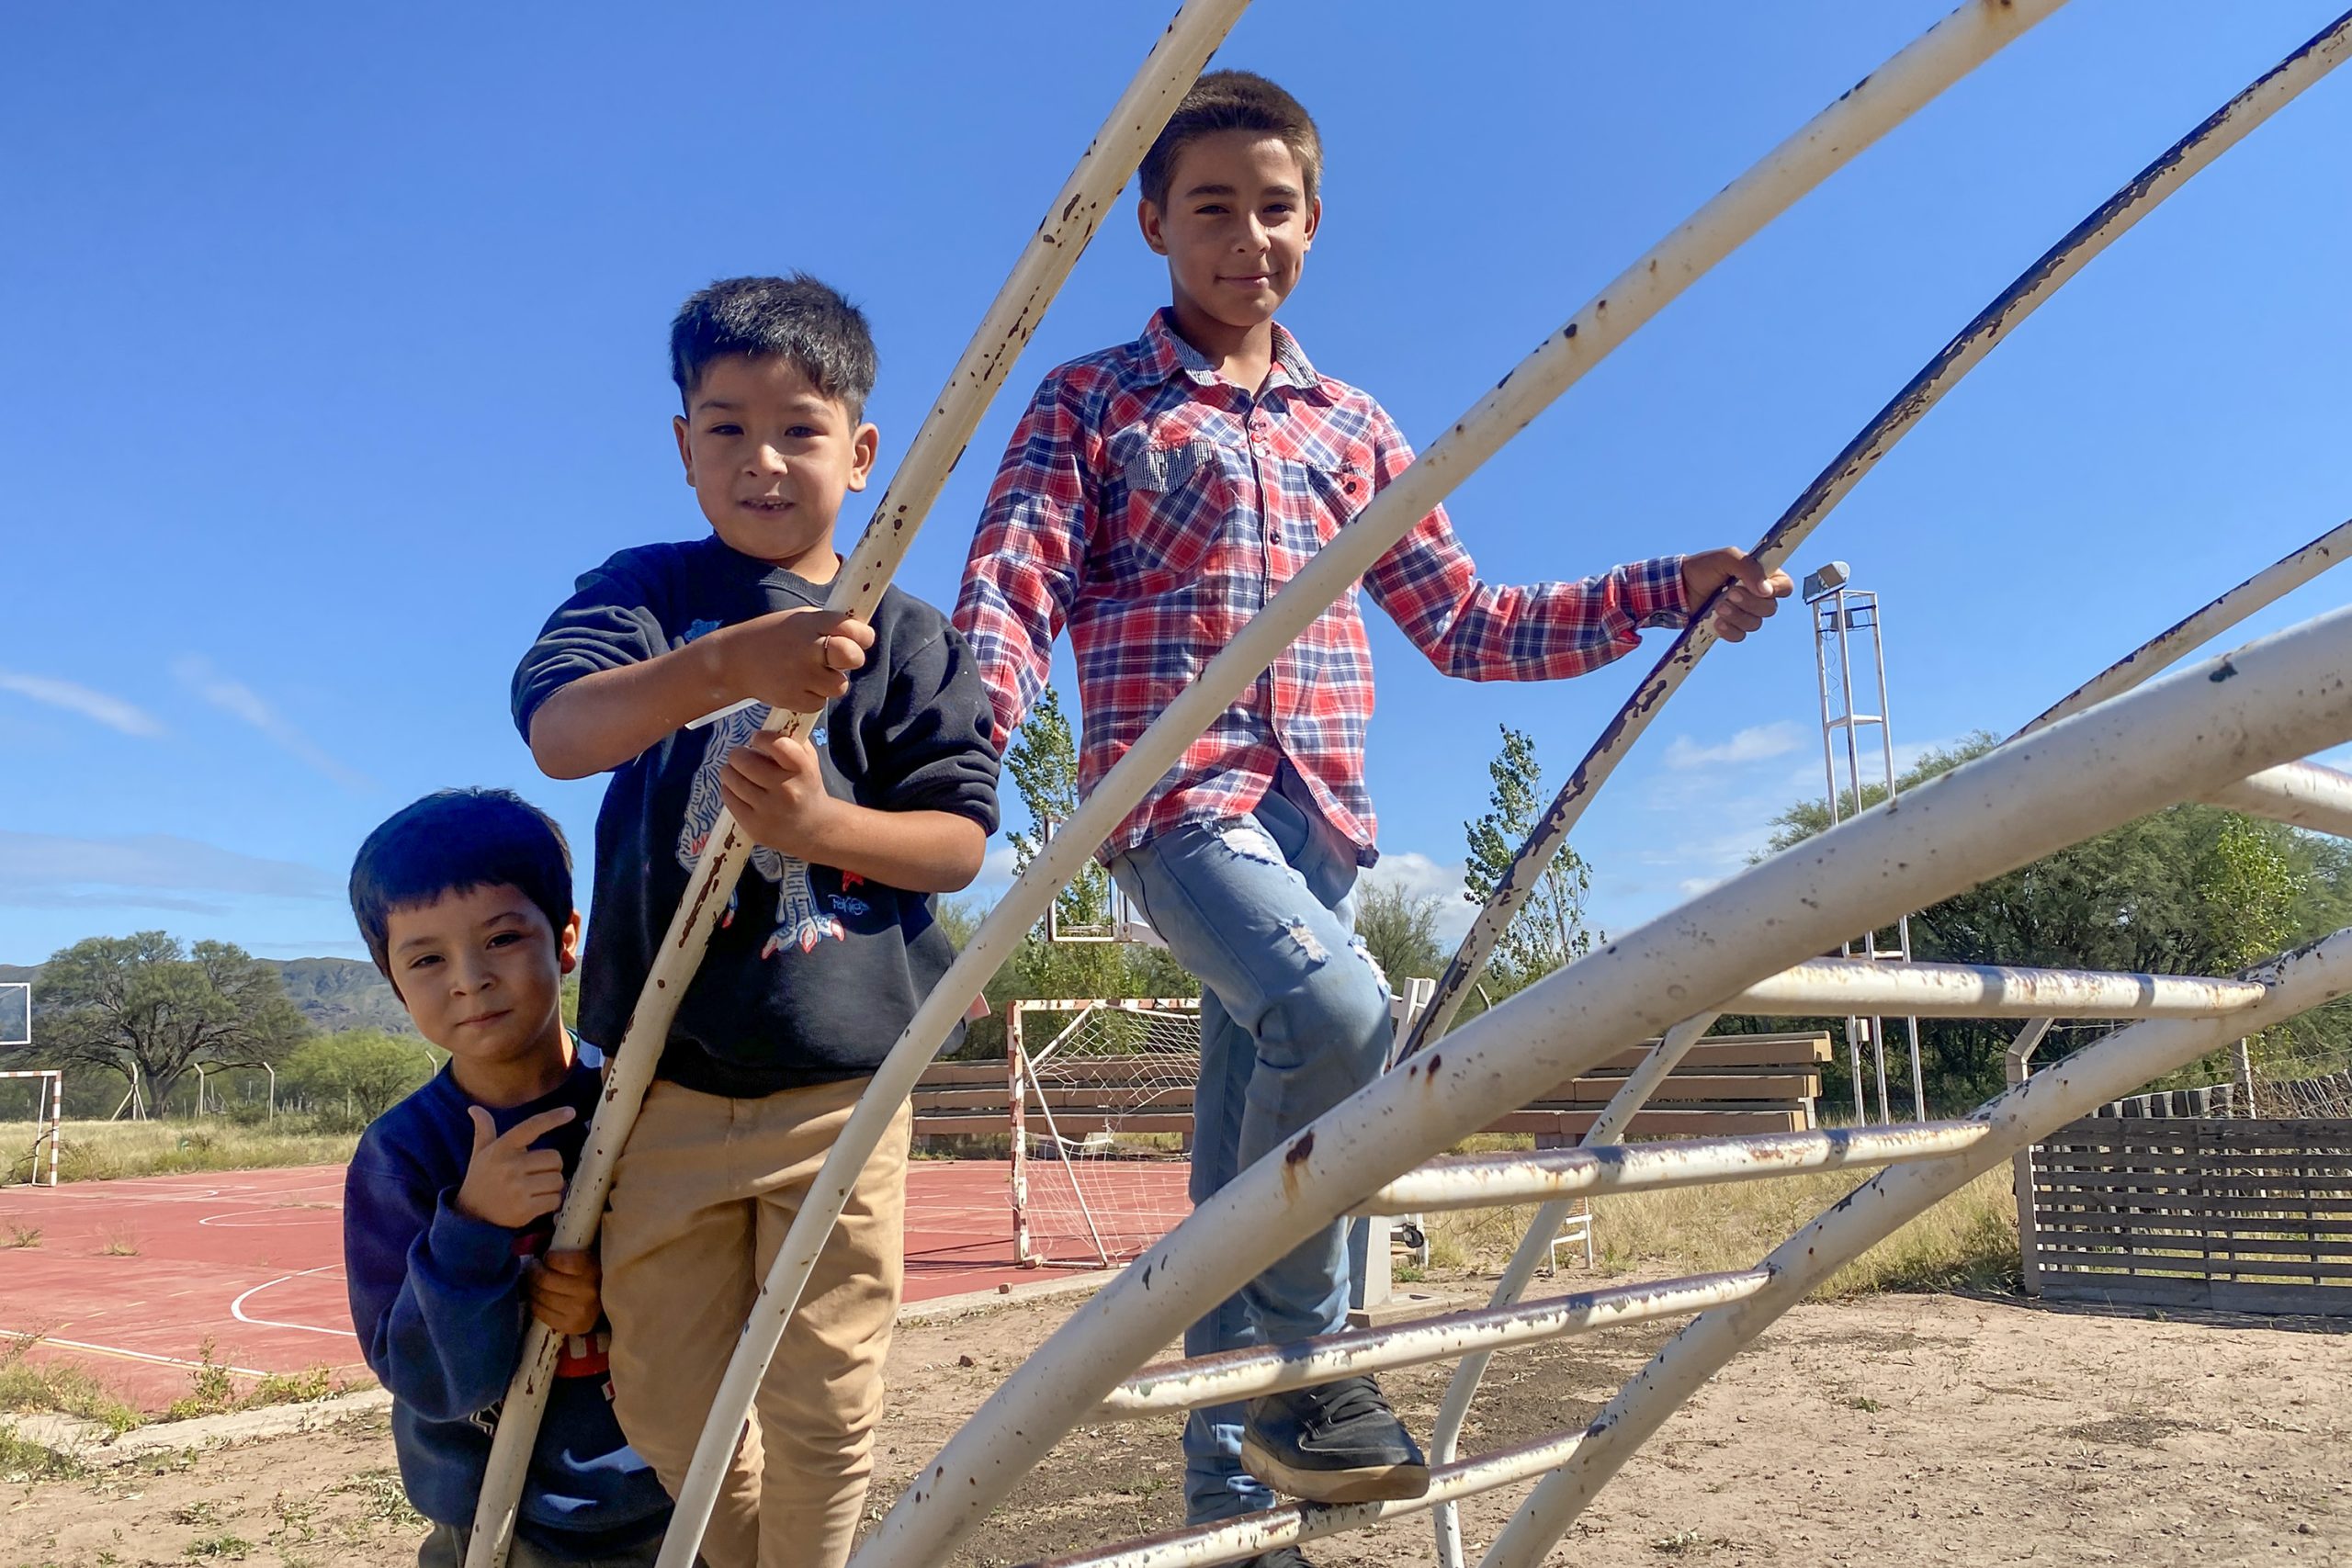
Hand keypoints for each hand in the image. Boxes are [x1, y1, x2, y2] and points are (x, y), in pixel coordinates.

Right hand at [454, 1105, 574, 1228]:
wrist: (469, 1214)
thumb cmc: (480, 1178)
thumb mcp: (480, 1152)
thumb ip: (484, 1129)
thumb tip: (475, 1107)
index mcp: (502, 1148)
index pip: (532, 1126)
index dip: (553, 1118)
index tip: (571, 1112)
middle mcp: (510, 1166)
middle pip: (555, 1158)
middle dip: (551, 1167)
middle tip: (538, 1173)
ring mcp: (517, 1188)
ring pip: (558, 1180)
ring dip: (553, 1185)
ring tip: (536, 1189)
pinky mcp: (524, 1209)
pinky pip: (555, 1200)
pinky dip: (551, 1202)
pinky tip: (537, 1202)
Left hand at [525, 1247, 601, 1335]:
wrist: (611, 1302)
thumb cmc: (592, 1274)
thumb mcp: (587, 1255)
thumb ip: (568, 1251)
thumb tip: (539, 1253)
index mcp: (592, 1267)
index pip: (557, 1261)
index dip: (547, 1258)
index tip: (547, 1258)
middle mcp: (587, 1291)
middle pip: (545, 1280)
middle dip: (534, 1272)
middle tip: (534, 1269)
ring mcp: (580, 1311)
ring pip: (541, 1297)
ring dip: (533, 1288)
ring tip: (535, 1283)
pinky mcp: (572, 1325)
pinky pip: (541, 1313)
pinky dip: (535, 1304)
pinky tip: (539, 1299)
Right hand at [713, 608, 874, 714]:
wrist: (735, 660)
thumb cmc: (776, 637)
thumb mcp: (800, 620)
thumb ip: (830, 626)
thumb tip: (864, 636)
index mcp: (810, 623)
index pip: (852, 628)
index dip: (862, 636)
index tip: (861, 638)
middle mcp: (806, 647)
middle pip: (852, 656)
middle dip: (854, 658)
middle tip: (841, 658)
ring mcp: (799, 674)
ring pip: (839, 686)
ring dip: (830, 682)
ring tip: (810, 672)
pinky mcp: (792, 698)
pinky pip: (819, 703)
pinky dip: (813, 697)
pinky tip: (797, 685)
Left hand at [721, 730, 842, 860]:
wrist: (813, 828)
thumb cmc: (806, 786)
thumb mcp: (808, 760)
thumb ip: (790, 739)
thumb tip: (763, 726)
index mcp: (802, 769)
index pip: (774, 743)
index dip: (760, 738)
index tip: (757, 740)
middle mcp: (786, 789)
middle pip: (743, 760)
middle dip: (739, 754)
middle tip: (743, 757)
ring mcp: (768, 810)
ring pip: (730, 777)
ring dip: (731, 771)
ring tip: (739, 773)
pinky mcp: (753, 825)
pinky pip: (728, 797)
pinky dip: (729, 789)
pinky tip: (740, 790)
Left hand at [1681, 547, 1792, 642]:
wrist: (1678, 586)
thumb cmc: (1703, 568)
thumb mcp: (1726, 558)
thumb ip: (1749, 567)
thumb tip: (1766, 590)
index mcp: (1762, 576)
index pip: (1785, 587)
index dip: (1777, 590)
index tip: (1761, 588)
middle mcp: (1756, 596)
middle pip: (1770, 609)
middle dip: (1749, 603)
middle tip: (1729, 593)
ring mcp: (1743, 613)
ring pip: (1755, 624)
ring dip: (1736, 616)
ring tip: (1718, 606)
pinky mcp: (1730, 627)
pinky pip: (1740, 636)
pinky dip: (1728, 630)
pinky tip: (1716, 622)